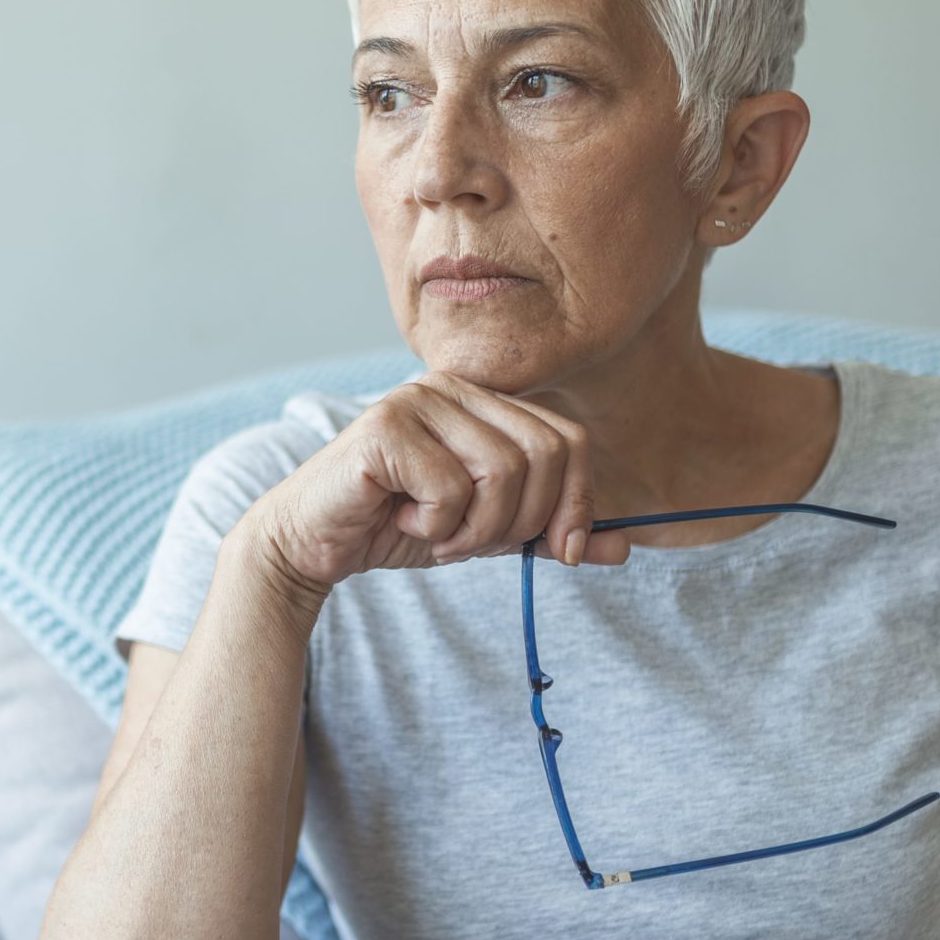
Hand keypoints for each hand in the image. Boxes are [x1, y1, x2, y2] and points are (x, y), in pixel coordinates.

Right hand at [244, 368, 633, 593]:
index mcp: (485, 401)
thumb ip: (548, 531)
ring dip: (475, 529)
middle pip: (543, 454)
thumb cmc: (398, 526)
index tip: (559, 552)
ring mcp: (417, 400)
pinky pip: (450, 488)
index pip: (569, 440)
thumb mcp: (488, 531)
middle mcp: (455, 387)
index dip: (577, 502)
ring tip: (437, 533)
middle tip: (476, 543)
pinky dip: (435, 526)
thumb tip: (624, 544)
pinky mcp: (384, 428)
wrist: (314, 542)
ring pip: (501, 472)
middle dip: (521, 521)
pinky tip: (402, 520)